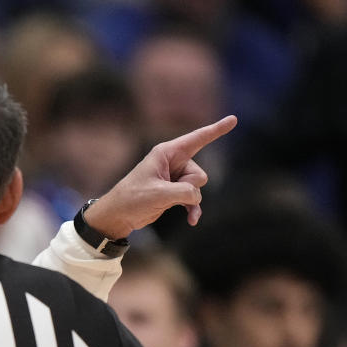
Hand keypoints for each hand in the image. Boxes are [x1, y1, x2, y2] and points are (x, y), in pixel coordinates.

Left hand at [84, 115, 237, 239]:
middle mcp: (172, 162)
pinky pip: (194, 199)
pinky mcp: (174, 193)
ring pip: (197, 188)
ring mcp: (174, 178)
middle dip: (189, 186)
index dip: (216, 129)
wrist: (118, 215)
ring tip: (166, 203)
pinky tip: (192, 221)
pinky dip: (193, 209)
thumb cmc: (132, 199)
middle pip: (199, 174)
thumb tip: (196, 197)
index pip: (197, 139)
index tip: (234, 119)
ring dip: (189, 200)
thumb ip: (184, 192)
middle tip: (165, 192)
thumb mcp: (159, 194)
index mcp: (166, 153)